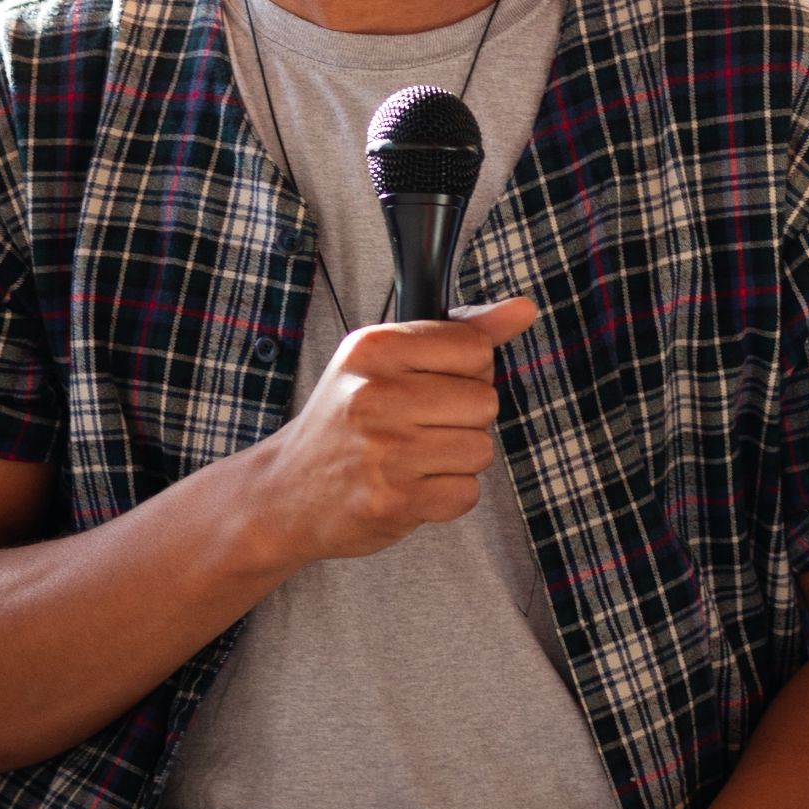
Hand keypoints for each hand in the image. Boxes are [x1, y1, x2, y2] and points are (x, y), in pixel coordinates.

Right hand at [246, 300, 541, 570]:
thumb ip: (460, 332)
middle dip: (463, 419)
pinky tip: (410, 486)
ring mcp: (384, 449)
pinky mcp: (392, 500)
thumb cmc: (344, 421)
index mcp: (374, 348)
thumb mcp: (387, 360)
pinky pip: (465, 493)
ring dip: (456, 460)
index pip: (474, 348)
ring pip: (480, 449)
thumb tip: (523, 308)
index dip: (466, 371)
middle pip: (485, 400)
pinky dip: (446, 496)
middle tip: (417, 427)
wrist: (284, 492)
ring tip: (412, 458)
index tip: (433, 384)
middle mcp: (375, 394)